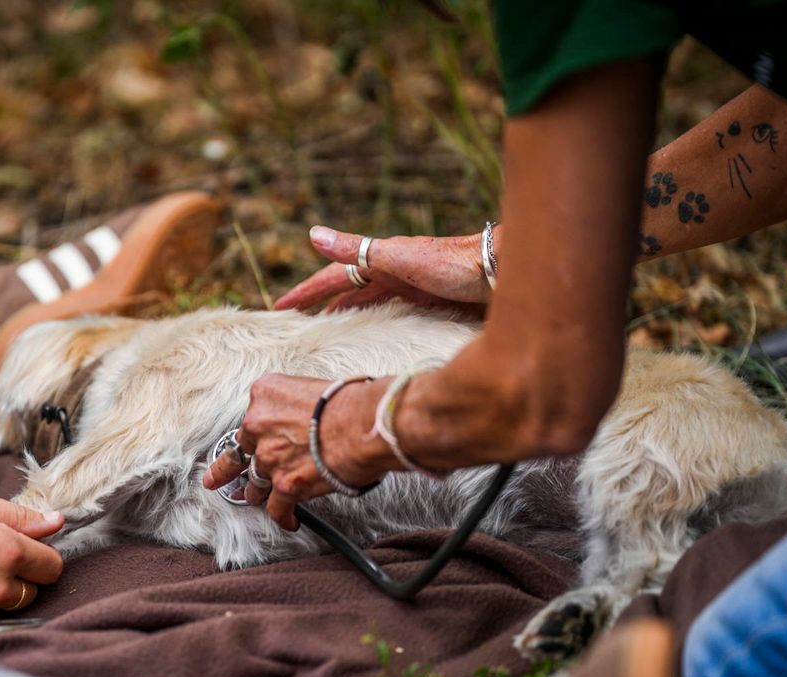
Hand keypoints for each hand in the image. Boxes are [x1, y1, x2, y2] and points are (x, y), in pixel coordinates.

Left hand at [202, 374, 393, 529]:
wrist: (362, 423)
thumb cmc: (350, 401)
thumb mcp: (313, 386)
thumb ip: (298, 405)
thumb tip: (311, 422)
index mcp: (266, 395)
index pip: (252, 417)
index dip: (254, 432)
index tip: (246, 439)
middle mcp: (259, 425)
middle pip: (241, 451)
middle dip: (230, 467)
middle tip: (216, 477)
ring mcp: (269, 458)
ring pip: (254, 481)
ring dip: (256, 492)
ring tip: (255, 499)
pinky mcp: (285, 485)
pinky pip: (277, 508)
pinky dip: (283, 517)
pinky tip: (289, 521)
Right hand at [275, 226, 492, 312]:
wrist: (505, 272)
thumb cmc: (455, 264)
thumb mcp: (399, 256)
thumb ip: (358, 248)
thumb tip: (312, 233)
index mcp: (383, 262)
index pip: (334, 277)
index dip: (307, 293)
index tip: (280, 308)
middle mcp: (396, 273)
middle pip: (350, 289)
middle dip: (323, 302)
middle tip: (299, 320)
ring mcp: (414, 288)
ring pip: (372, 302)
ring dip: (350, 312)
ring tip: (332, 330)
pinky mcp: (433, 302)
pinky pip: (395, 314)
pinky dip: (379, 321)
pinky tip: (381, 333)